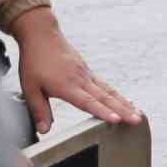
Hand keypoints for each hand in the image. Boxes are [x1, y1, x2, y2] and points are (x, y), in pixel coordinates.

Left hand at [10, 8, 141, 133]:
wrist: (42, 35)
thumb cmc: (34, 61)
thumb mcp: (29, 88)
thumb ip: (39, 110)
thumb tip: (44, 131)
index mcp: (66, 86)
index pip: (87, 102)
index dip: (102, 112)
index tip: (116, 120)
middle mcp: (81, 80)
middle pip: (106, 98)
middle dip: (123, 111)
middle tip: (137, 120)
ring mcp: (87, 74)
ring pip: (109, 91)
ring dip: (124, 104)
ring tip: (137, 114)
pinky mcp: (87, 71)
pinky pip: (105, 85)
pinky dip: (117, 95)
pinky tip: (125, 101)